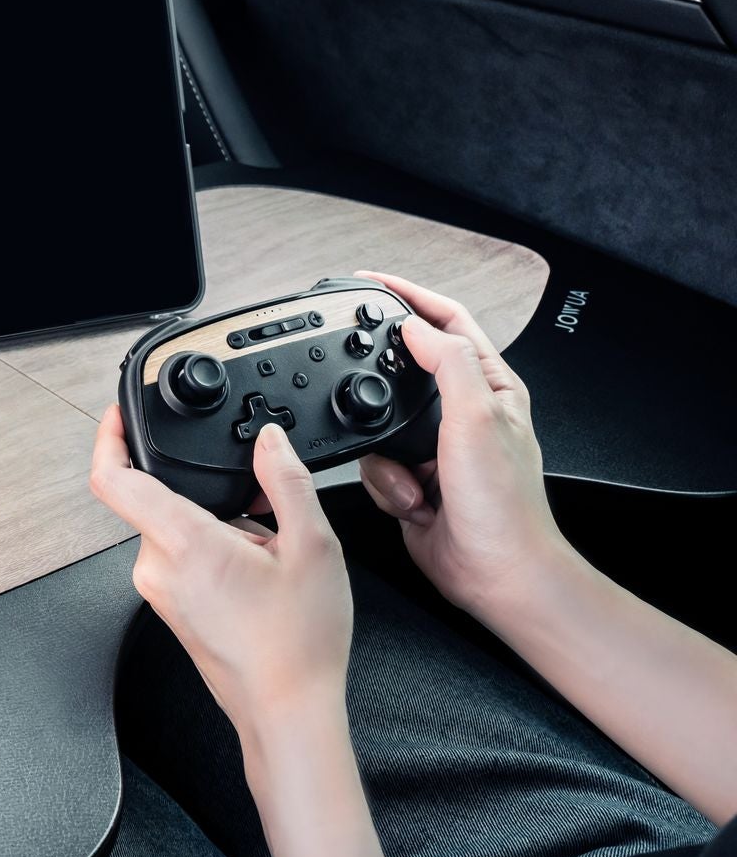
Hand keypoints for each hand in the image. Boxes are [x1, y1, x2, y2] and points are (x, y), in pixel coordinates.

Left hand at [90, 406, 353, 734]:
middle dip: (206, 495)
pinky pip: (180, 558)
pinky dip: (211, 552)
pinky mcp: (169, 607)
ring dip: (215, 526)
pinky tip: (254, 576)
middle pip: (158, 500)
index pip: (112, 477)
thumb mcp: (313, 547)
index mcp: (182, 542)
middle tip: (257, 511)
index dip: (108, 437)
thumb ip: (287, 482)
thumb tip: (271, 441)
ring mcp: (159, 590)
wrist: (288, 711)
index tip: (119, 415)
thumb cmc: (298, 644)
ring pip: (173, 530)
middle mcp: (156, 566)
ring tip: (264, 556)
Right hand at [353, 272, 576, 621]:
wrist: (497, 575)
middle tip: (352, 374)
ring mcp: (436, 448)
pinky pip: (374, 465)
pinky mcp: (412, 479)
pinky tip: (415, 503)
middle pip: (404, 371)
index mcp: (490, 386)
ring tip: (415, 480)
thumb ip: (447, 362)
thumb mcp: (477, 417)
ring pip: (380, 423)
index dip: (408, 295)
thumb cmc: (505, 506)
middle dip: (378, 381)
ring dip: (386, 457)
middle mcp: (464, 413)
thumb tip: (415, 324)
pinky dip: (386, 486)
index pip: (447, 321)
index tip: (369, 281)